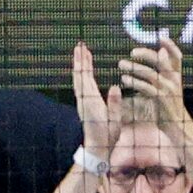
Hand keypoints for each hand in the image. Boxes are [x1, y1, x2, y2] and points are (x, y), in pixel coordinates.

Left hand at [71, 44, 121, 158]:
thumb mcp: (115, 120)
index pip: (86, 77)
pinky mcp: (83, 104)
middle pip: (79, 75)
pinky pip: (80, 85)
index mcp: (91, 100)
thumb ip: (114, 104)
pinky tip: (83, 70)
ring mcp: (82, 101)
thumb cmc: (107, 135)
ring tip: (81, 53)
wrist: (96, 148)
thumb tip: (114, 87)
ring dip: (79, 65)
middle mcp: (84, 99)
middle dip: (79, 59)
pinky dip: (80, 74)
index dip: (84, 62)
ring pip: (78, 79)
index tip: (84, 49)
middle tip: (80, 44)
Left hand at [114, 35, 192, 135]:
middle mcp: (174, 81)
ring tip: (121, 64)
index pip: (177, 57)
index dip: (171, 46)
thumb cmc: (169, 108)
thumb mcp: (168, 88)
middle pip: (161, 61)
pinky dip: (134, 82)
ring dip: (134, 67)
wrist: (177, 129)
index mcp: (176, 77)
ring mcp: (168, 90)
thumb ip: (163, 71)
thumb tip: (160, 52)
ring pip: (150, 73)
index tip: (161, 37)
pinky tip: (124, 79)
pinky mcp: (161, 100)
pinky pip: (146, 87)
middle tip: (132, 52)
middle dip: (146, 54)